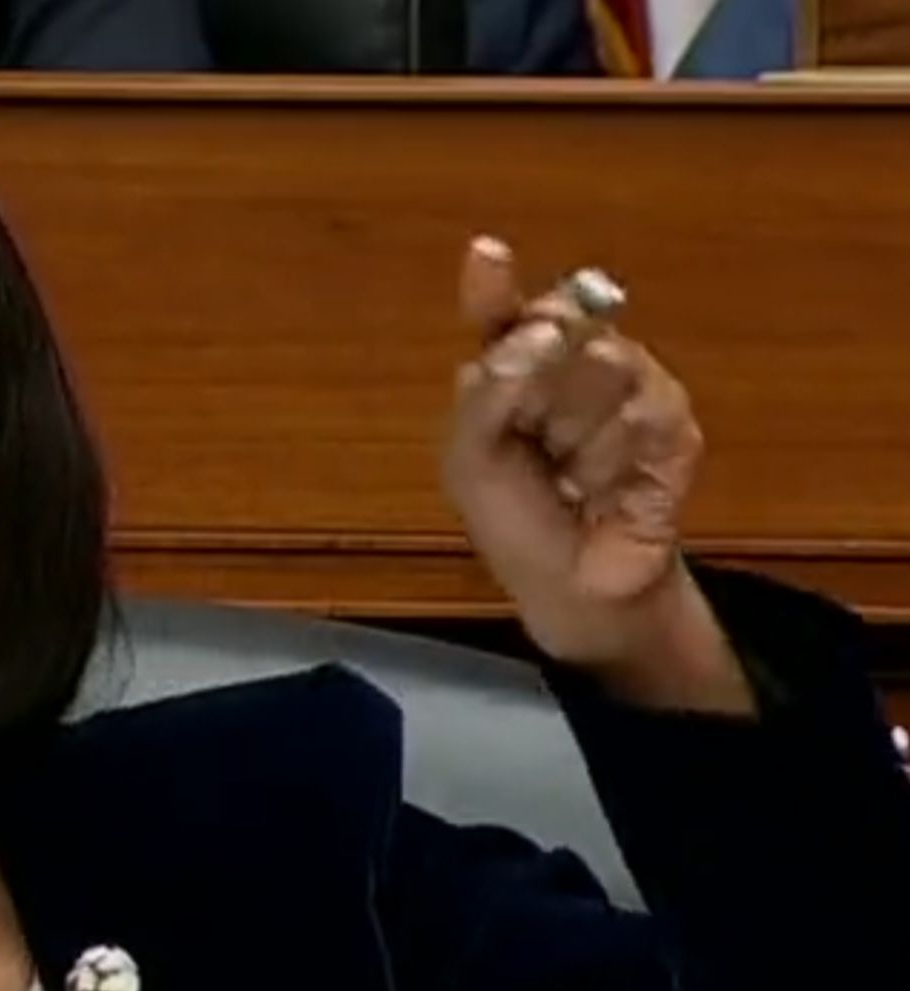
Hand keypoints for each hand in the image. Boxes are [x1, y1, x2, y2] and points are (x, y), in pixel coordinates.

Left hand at [445, 237, 753, 713]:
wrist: (572, 583)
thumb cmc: (514, 518)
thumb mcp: (470, 461)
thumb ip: (482, 396)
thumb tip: (530, 337)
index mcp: (512, 368)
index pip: (505, 313)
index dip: (495, 285)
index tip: (486, 255)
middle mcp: (571, 364)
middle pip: (559, 326)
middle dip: (536, 385)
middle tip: (534, 440)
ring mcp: (629, 387)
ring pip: (604, 367)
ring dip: (575, 434)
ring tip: (571, 477)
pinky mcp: (673, 425)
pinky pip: (643, 413)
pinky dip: (613, 458)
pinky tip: (605, 488)